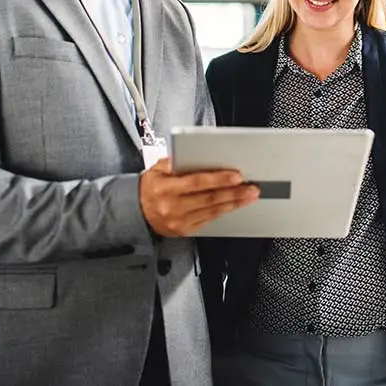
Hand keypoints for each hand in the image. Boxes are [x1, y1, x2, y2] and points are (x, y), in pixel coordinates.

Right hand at [139, 159, 259, 237]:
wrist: (134, 212)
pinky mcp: (184, 230)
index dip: (219, 179)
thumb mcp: (157, 169)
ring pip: (212, 211)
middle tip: (251, 187)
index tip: (236, 176)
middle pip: (209, 198)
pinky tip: (234, 205)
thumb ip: (176, 162)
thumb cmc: (149, 188)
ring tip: (249, 196)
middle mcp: (172, 206)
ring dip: (234, 203)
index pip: (197, 182)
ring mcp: (178, 221)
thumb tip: (198, 155)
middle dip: (234, 192)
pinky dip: (223, 211)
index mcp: (165, 188)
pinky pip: (208, 220)